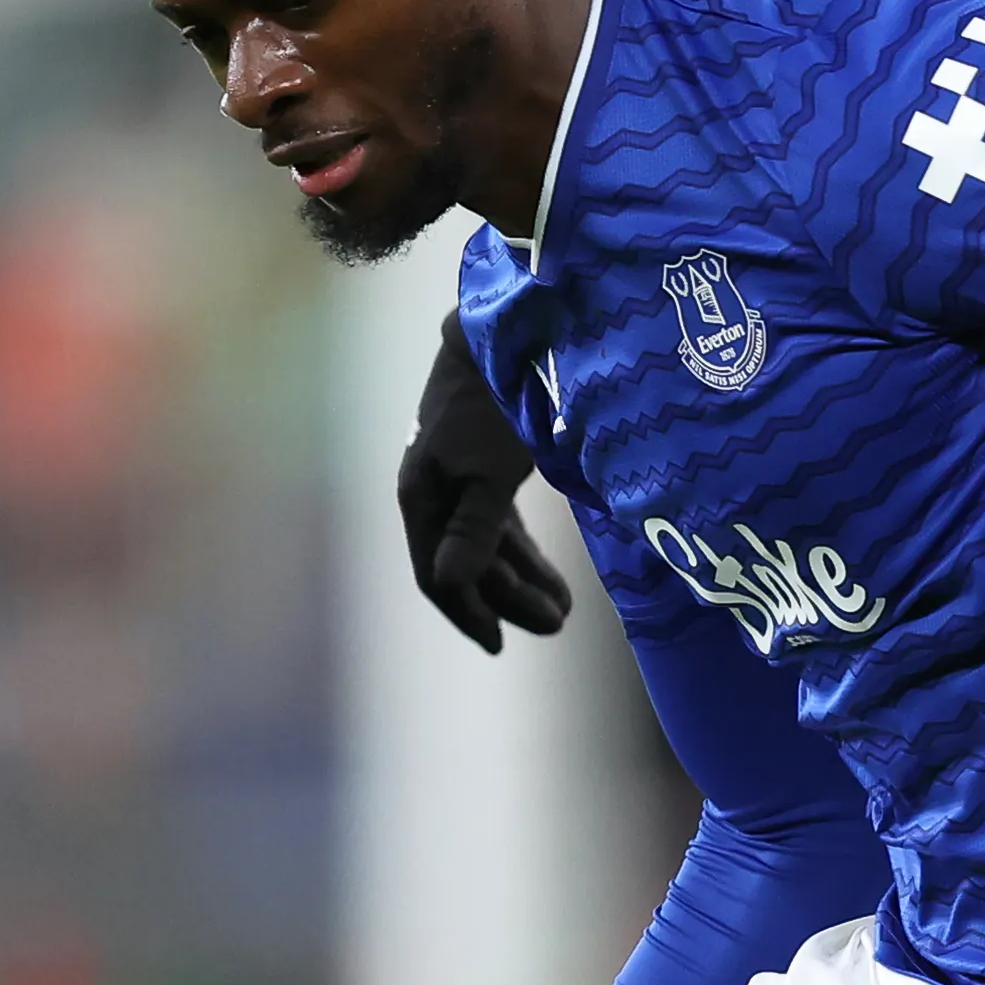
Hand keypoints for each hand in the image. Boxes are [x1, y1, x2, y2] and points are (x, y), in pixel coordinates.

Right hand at [399, 313, 568, 651]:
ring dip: (523, 581)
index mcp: (420, 498)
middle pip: (467, 566)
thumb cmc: (494, 404)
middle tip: (558, 623)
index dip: (467, 613)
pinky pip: (500, 527)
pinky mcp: (484, 470)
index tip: (501, 646)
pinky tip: (551, 576)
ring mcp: (458, 482)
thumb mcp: (487, 472)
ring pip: (487, 549)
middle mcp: (432, 494)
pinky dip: (525, 554)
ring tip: (564, 610)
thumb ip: (473, 530)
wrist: (503, 338)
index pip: (436, 575)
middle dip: (511, 599)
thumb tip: (449, 583)